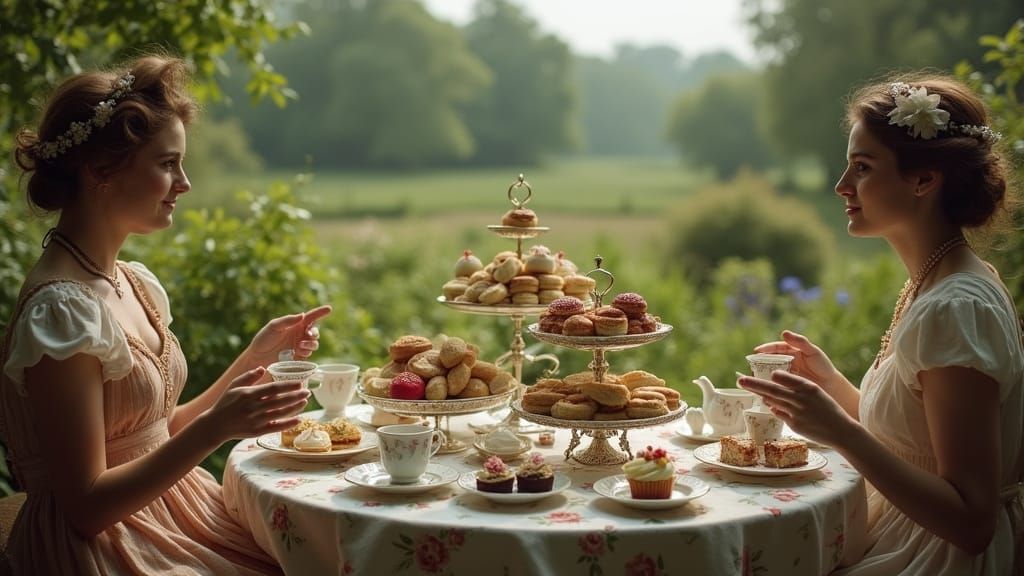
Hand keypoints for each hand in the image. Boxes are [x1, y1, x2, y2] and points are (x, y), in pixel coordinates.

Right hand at [205, 367, 309, 440]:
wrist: (215, 425)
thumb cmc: (226, 403)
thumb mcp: (234, 386)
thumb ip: (249, 376)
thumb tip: (263, 368)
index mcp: (249, 394)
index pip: (273, 389)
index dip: (288, 386)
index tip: (300, 383)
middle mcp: (253, 408)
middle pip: (279, 401)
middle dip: (296, 396)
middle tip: (308, 392)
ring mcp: (255, 420)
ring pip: (280, 413)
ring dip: (295, 408)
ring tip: (305, 402)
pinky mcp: (256, 431)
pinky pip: (275, 427)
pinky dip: (288, 424)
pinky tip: (298, 419)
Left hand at [245, 305, 331, 366]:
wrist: (257, 358)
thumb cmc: (263, 340)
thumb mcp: (274, 327)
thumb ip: (288, 320)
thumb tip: (302, 315)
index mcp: (295, 325)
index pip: (311, 317)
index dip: (320, 312)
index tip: (329, 309)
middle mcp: (299, 335)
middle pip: (315, 332)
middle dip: (315, 333)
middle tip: (308, 334)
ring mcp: (300, 347)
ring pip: (314, 344)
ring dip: (311, 344)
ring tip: (300, 346)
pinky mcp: (299, 358)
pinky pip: (309, 354)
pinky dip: (306, 352)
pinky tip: (298, 352)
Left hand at [737, 371, 856, 447]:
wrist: (841, 430)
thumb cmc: (828, 409)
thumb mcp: (816, 393)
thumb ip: (797, 388)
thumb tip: (778, 383)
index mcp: (808, 387)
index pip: (784, 378)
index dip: (773, 375)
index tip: (765, 372)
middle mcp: (801, 399)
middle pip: (772, 389)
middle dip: (754, 384)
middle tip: (740, 380)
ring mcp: (796, 413)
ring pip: (773, 401)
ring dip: (760, 394)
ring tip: (747, 387)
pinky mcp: (794, 425)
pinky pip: (779, 414)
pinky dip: (774, 408)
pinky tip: (770, 405)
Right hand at [754, 330, 841, 389]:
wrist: (831, 386)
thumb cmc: (823, 367)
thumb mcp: (813, 352)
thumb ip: (800, 342)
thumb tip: (784, 332)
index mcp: (791, 351)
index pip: (775, 348)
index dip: (765, 349)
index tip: (757, 351)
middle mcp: (786, 362)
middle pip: (769, 359)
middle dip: (759, 361)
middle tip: (752, 365)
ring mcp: (785, 374)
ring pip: (768, 371)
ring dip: (761, 373)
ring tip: (755, 376)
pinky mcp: (785, 385)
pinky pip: (774, 383)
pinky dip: (767, 384)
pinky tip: (763, 386)